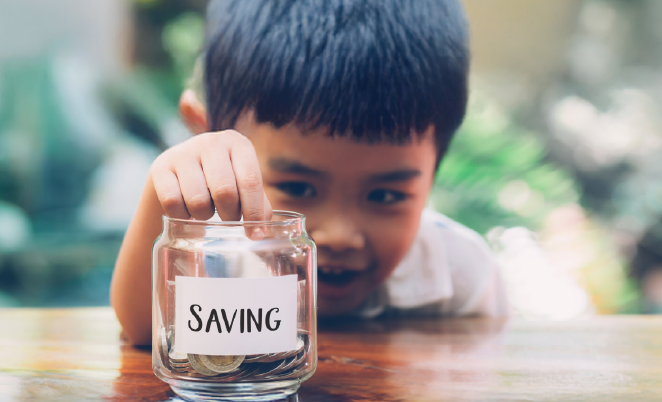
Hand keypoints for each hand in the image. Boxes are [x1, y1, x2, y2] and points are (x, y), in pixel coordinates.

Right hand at [149, 130, 271, 236]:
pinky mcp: (160, 167)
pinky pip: (173, 202)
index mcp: (237, 143)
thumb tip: (260, 231)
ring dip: (204, 216)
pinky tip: (186, 211)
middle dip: (230, 215)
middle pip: (225, 191)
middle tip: (229, 220)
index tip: (254, 234)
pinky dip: (182, 216)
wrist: (179, 174)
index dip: (253, 211)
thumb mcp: (242, 185)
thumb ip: (257, 204)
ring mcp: (183, 152)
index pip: (250, 180)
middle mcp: (211, 142)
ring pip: (198, 199)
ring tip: (207, 211)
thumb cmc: (219, 182)